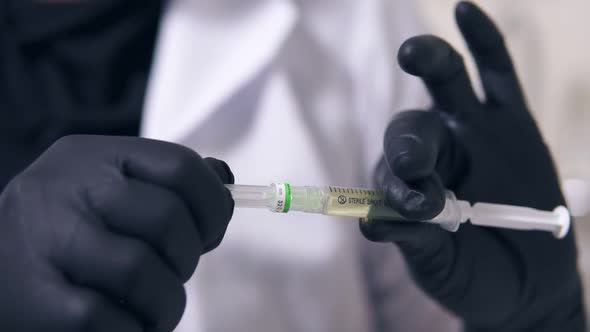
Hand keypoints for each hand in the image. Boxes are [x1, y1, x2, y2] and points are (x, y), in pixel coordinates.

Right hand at [0, 135, 233, 331]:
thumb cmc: (69, 228)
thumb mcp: (109, 187)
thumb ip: (166, 185)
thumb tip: (223, 183)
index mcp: (95, 156)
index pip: (183, 167)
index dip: (213, 206)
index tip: (208, 233)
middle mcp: (67, 188)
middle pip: (168, 220)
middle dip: (187, 257)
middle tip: (173, 272)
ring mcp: (47, 241)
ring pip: (142, 272)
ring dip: (166, 302)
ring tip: (156, 307)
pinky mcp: (34, 297)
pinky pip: (107, 319)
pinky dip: (134, 329)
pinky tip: (127, 323)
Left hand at [361, 2, 584, 330]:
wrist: (525, 286)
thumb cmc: (471, 275)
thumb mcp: (437, 267)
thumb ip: (412, 242)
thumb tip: (369, 222)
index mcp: (407, 183)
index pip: (390, 167)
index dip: (397, 181)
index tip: (415, 208)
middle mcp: (434, 150)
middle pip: (412, 125)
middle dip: (412, 143)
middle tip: (416, 168)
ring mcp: (472, 130)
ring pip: (446, 87)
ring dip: (428, 64)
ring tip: (412, 53)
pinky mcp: (513, 121)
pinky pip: (497, 73)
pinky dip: (484, 43)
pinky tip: (465, 12)